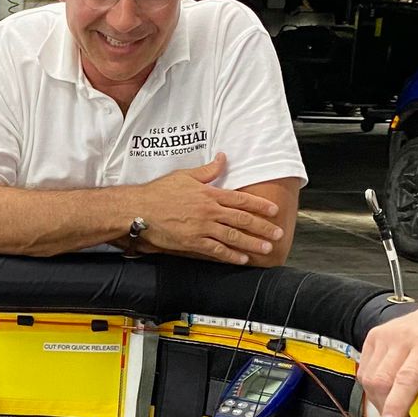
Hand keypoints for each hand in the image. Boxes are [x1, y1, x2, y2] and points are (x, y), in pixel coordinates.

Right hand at [131, 154, 283, 262]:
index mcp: (209, 194)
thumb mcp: (185, 175)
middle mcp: (209, 211)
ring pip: (233, 236)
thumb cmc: (159, 192)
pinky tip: (242, 259)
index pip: (241, 199)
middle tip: (278, 233)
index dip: (260, 205)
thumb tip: (222, 158)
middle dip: (263, 227)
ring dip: (252, 243)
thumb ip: (208, 170)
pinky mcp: (192, 242)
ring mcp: (202, 228)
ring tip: (266, 248)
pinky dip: (230, 255)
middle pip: (242, 219)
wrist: (139, 209)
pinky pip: (216, 250)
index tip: (273, 210)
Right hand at [359, 294, 417, 416]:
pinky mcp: (373, 337)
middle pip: (381, 381)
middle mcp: (403, 336)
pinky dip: (374, 387)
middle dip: (388, 409)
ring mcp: (385, 335)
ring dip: (380, 400)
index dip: (396, 404)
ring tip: (399, 405)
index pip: (407, 377)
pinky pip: (364, 371)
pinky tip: (390, 388)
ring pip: (368, 379)